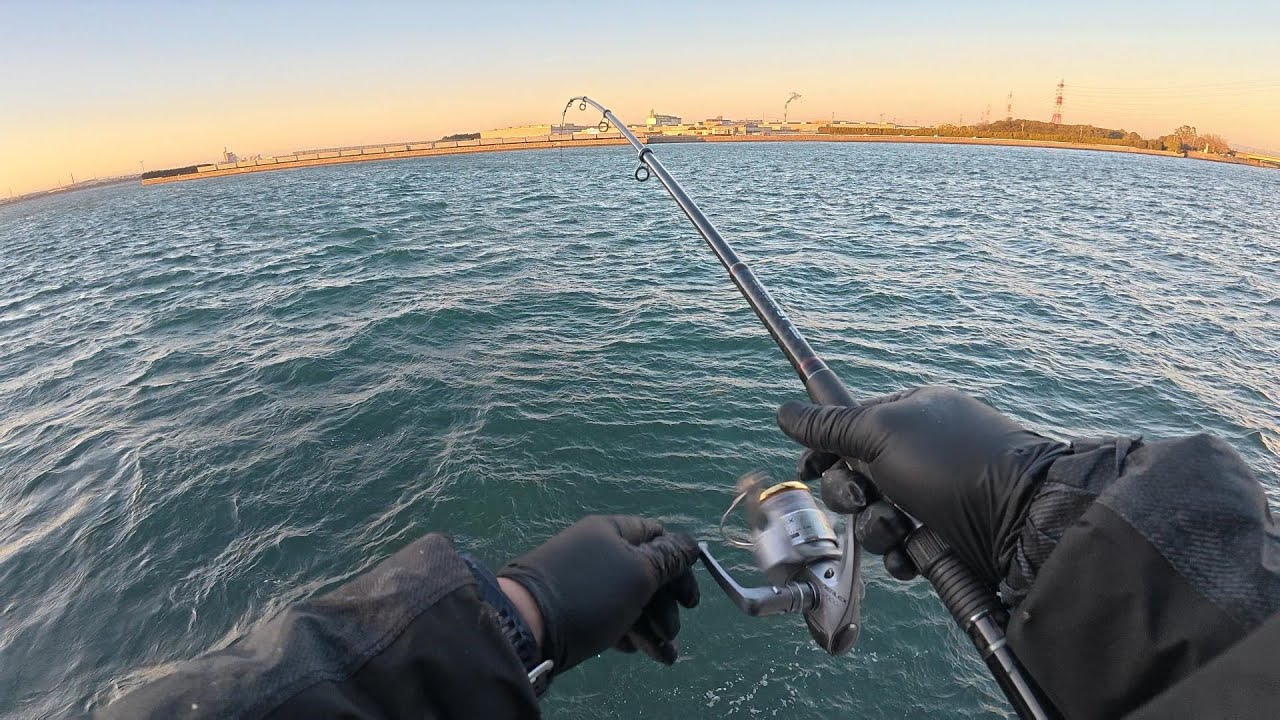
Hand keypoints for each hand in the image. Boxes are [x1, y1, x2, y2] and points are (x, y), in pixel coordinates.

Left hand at [498, 515, 699, 675]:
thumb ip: (669, 559)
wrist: (526, 626)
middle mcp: (599, 551)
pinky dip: (628, 632)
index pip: (658, 536)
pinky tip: (634, 650)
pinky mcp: (575, 608)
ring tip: (663, 655)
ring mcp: (586, 580)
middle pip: (647, 572)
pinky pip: (611, 615)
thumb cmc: (590, 594)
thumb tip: (691, 544)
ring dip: (653, 626)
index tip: (689, 601)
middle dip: (666, 605)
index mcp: (613, 531)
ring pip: (631, 599)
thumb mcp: (638, 573)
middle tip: (671, 631)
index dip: (680, 565)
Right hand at [778, 386, 1069, 585]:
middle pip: (855, 478)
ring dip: (878, 529)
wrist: (1023, 520)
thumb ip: (830, 426)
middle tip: (865, 500)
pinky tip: (914, 552)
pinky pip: (902, 549)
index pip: (848, 429)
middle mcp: (922, 453)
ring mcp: (935, 497)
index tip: (808, 469)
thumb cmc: (953, 463)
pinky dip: (902, 554)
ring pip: (875, 517)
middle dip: (850, 496)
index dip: (823, 451)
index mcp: (910, 416)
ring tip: (902, 530)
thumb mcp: (882, 434)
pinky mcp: (946, 537)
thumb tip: (784, 410)